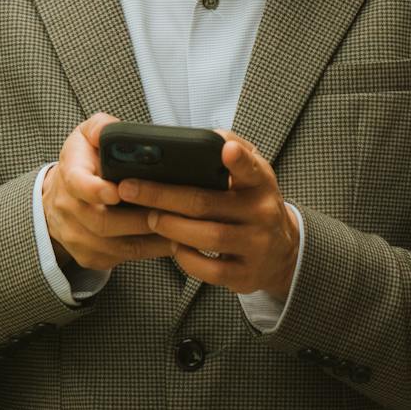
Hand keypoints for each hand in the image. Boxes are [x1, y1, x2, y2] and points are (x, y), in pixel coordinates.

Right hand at [42, 114, 175, 271]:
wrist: (56, 201)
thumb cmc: (82, 163)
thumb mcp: (85, 136)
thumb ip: (100, 127)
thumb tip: (111, 129)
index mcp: (70, 175)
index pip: (78, 184)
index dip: (97, 190)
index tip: (117, 191)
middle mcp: (69, 210)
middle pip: (103, 222)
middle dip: (139, 219)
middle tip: (171, 212)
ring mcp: (77, 238)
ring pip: (116, 246)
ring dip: (150, 239)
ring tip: (180, 229)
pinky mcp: (89, 257)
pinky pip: (121, 258)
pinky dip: (149, 251)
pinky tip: (170, 241)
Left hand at [118, 130, 298, 297]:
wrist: (280, 252)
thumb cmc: (252, 204)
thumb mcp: (252, 175)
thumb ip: (232, 151)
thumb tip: (207, 135)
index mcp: (261, 182)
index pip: (251, 167)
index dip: (238, 159)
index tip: (225, 150)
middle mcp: (262, 213)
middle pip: (206, 203)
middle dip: (163, 195)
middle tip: (129, 188)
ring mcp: (256, 246)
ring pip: (207, 236)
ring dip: (170, 226)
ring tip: (150, 217)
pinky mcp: (245, 275)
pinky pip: (208, 269)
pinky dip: (185, 257)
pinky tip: (173, 245)